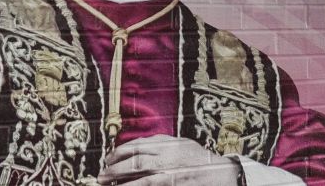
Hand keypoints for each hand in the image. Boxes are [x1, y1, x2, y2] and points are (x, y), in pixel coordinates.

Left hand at [98, 135, 239, 184]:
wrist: (222, 175)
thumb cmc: (200, 160)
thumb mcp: (181, 144)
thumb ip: (161, 143)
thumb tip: (137, 146)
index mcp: (168, 144)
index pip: (136, 146)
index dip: (118, 154)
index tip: (108, 160)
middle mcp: (169, 158)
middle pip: (134, 162)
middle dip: (114, 169)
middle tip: (102, 176)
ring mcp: (171, 175)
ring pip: (140, 179)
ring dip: (121, 183)